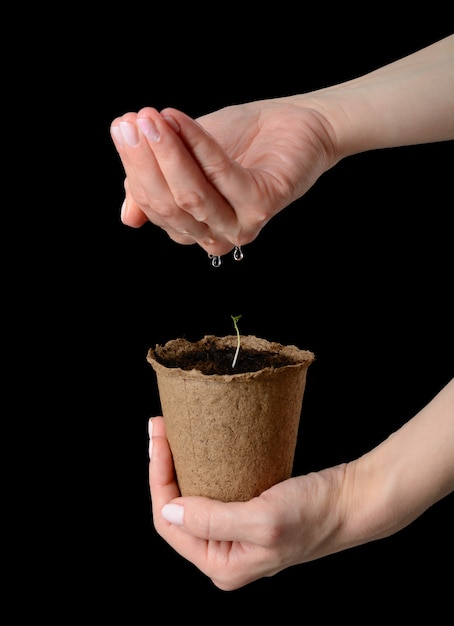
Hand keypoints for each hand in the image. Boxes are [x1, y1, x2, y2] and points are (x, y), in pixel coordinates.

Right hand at [110, 101, 334, 255]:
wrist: (296, 123)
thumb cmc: (241, 140)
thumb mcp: (187, 159)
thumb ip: (159, 184)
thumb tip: (128, 217)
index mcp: (195, 229)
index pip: (154, 207)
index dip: (134, 169)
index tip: (122, 128)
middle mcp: (216, 235)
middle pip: (169, 206)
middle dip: (145, 163)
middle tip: (131, 122)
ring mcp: (240, 225)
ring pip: (192, 196)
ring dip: (168, 154)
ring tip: (151, 118)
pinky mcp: (262, 205)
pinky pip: (221, 174)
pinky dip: (198, 144)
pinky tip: (179, 120)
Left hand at [148, 416, 345, 590]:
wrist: (352, 500)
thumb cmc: (315, 513)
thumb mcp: (262, 520)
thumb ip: (212, 521)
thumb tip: (170, 512)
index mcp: (223, 564)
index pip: (170, 524)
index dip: (158, 479)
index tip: (159, 439)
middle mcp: (225, 553)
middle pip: (176, 510)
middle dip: (164, 468)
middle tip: (160, 427)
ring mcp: (236, 533)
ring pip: (192, 498)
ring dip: (179, 465)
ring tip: (172, 432)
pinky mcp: (247, 513)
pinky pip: (212, 491)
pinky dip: (200, 468)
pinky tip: (198, 448)